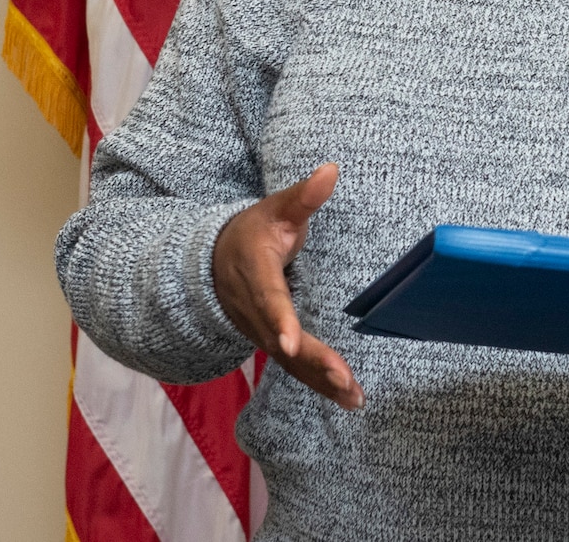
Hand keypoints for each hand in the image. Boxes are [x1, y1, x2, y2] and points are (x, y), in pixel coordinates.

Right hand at [211, 163, 363, 409]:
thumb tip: (330, 170)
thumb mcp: (275, 209)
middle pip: (283, 342)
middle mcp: (256, 311)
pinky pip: (296, 367)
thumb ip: (303, 197)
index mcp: (256, 275)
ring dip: (320, 381)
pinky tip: (348, 399)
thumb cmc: (253, 232)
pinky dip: (319, 383)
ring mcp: (262, 332)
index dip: (278, 320)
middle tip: (344, 379)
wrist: (215, 262)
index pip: (268, 300)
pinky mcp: (273, 343)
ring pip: (290, 362)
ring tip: (353, 398)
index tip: (288, 341)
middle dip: (313, 361)